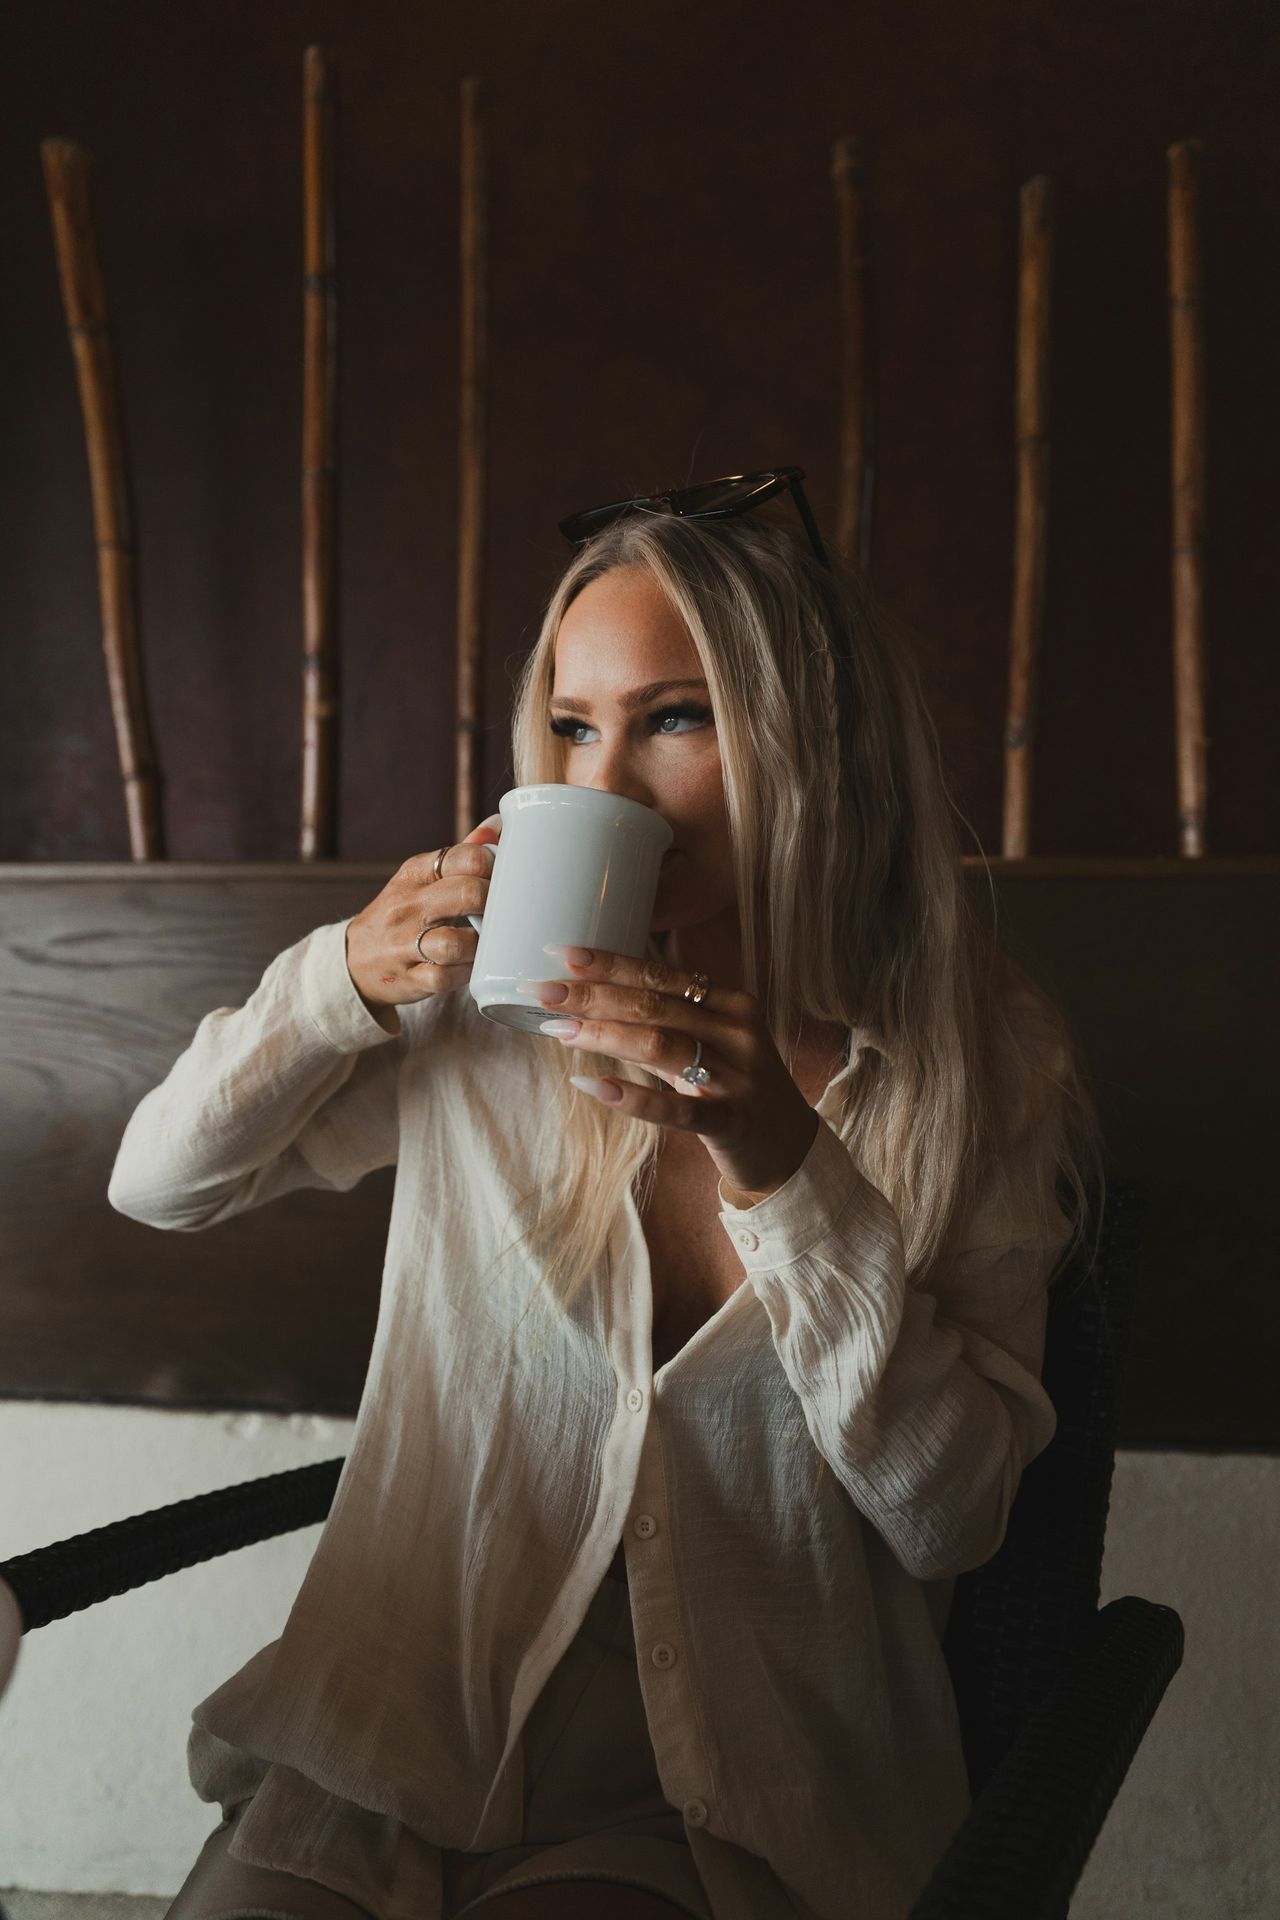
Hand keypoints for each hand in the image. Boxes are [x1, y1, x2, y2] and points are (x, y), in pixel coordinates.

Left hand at [516, 943, 820, 1202]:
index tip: (561, 954)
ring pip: (662, 1046)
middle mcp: (738, 1033)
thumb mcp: (710, 1046)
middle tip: (541, 991)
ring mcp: (739, 1078)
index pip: (662, 975)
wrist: (790, 1149)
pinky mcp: (732, 1122)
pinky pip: (676, 1109)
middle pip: (655, 1005)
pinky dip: (631, 1097)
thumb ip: (662, 1024)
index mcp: (733, 1004)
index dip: (610, 963)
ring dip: (604, 1035)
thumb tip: (590, 1005)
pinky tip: (592, 1085)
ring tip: (557, 1030)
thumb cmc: (737, 1088)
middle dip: (593, 995)